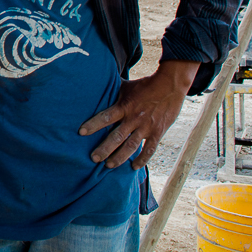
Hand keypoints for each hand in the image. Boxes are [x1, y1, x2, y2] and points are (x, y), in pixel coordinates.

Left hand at [78, 60, 198, 168]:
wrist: (170, 86)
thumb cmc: (144, 85)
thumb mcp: (126, 86)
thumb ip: (112, 91)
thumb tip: (96, 84)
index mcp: (124, 107)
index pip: (105, 117)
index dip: (93, 124)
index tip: (81, 132)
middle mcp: (134, 118)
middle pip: (117, 137)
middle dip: (104, 149)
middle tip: (94, 158)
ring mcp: (146, 127)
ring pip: (131, 146)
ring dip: (119, 157)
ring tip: (108, 165)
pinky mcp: (158, 132)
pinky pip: (150, 149)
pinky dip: (142, 159)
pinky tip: (134, 167)